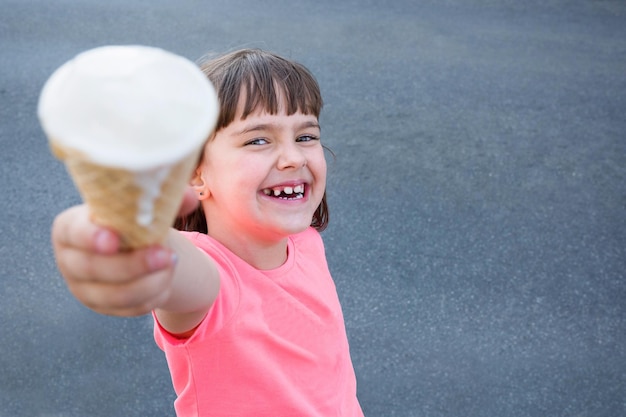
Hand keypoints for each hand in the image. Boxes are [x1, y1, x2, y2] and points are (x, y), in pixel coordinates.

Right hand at [51, 205, 178, 316]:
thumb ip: (164, 199)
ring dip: (148, 284)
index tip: (114, 239)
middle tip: (165, 255)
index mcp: (70, 227)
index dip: (90, 237)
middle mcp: (70, 260)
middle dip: (133, 265)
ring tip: (172, 266)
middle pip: (93, 269)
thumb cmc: (131, 220)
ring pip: (114, 295)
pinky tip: (167, 281)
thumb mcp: (140, 206)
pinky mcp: (103, 307)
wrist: (131, 246)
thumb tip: (190, 198)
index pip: (72, 232)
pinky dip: (152, 296)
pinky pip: (128, 309)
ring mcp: (83, 288)